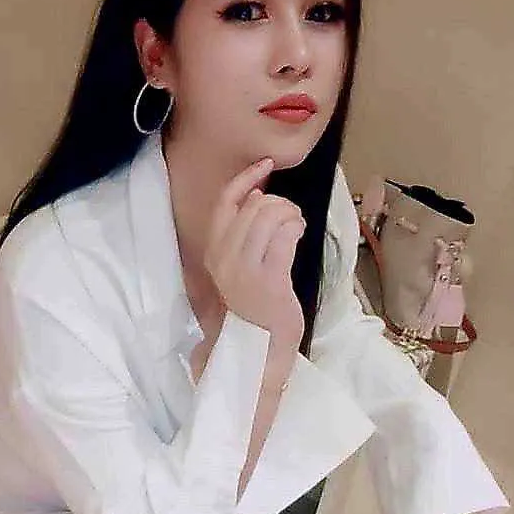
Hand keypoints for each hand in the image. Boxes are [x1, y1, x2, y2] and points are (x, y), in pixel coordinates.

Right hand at [206, 157, 305, 345]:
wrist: (259, 347)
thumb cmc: (256, 305)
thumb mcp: (240, 265)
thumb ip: (243, 232)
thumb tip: (257, 195)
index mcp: (214, 252)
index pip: (225, 203)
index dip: (245, 178)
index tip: (266, 165)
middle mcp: (225, 258)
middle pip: (256, 206)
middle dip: (280, 203)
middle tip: (291, 219)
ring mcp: (246, 270)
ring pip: (272, 215)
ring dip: (291, 215)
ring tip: (296, 228)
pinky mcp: (270, 280)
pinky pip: (286, 234)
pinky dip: (297, 227)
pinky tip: (299, 235)